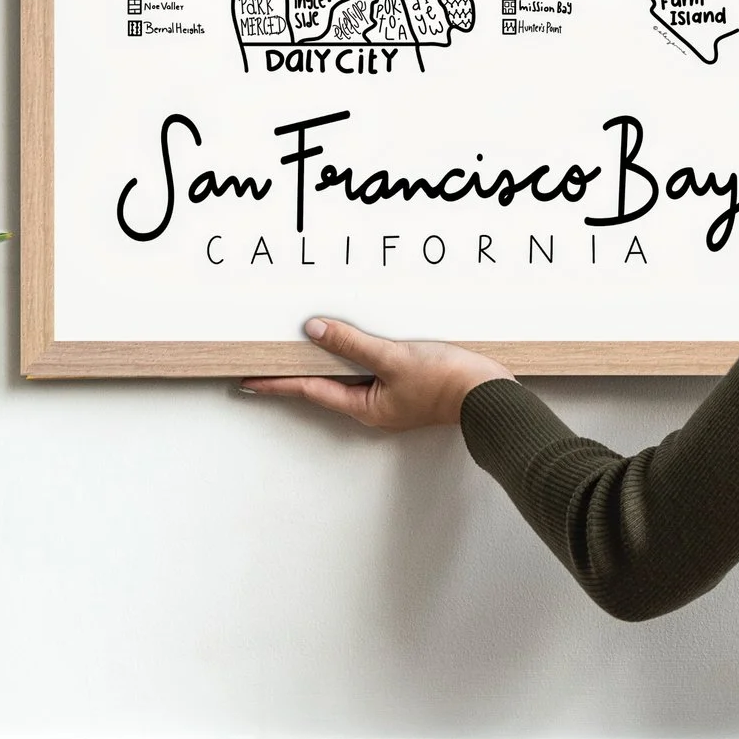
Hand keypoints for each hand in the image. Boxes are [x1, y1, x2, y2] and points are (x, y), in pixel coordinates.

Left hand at [244, 315, 510, 433]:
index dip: (277, 382)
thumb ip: (352, 342)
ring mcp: (392, 398)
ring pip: (348, 376)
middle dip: (298, 371)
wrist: (490, 395)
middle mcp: (374, 407)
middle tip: (268, 359)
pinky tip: (351, 341)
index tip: (248, 380)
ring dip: (326, 361)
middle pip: (325, 384)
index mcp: (365, 407)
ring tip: (301, 347)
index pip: (309, 390)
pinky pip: (371, 368)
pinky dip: (354, 354)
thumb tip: (315, 331)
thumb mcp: (394, 357)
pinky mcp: (408, 385)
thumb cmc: (447, 383)